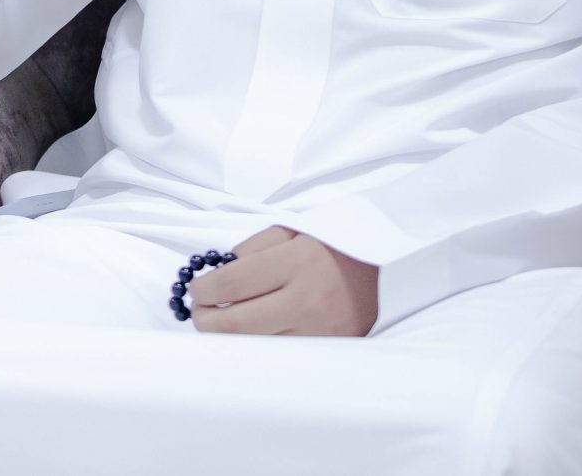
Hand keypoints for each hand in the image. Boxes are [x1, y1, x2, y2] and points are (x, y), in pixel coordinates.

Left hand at [186, 226, 377, 336]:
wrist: (387, 263)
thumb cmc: (333, 242)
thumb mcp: (291, 231)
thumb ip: (251, 250)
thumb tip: (217, 274)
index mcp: (295, 262)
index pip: (231, 285)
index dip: (202, 289)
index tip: (194, 288)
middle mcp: (306, 300)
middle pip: (236, 325)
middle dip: (205, 319)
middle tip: (198, 310)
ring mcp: (319, 330)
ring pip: (256, 344)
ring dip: (230, 334)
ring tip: (223, 319)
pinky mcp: (330, 348)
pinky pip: (282, 351)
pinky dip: (261, 343)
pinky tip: (254, 329)